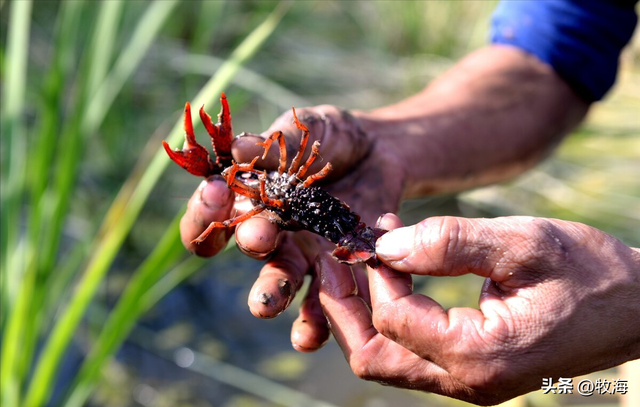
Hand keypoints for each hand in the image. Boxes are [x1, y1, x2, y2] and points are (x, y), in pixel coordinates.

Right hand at [180, 105, 405, 350]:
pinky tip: (308, 338)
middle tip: (258, 238)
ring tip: (264, 307)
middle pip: (247, 247)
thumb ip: (279, 141)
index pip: (212, 210)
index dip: (206, 208)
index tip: (217, 193)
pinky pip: (322, 306)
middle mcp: (271, 231)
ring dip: (269, 296)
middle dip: (249, 243)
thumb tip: (238, 148)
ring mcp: (303, 255)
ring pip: (277, 283)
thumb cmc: (335, 137)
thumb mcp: (313, 127)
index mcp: (253, 195)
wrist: (382, 154)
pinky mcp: (337, 273)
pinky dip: (312, 325)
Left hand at [318, 213, 639, 404]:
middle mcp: (469, 382)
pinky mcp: (471, 371)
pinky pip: (410, 355)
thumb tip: (386, 246)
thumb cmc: (592, 272)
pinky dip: (387, 320)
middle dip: (342, 308)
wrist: (638, 307)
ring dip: (359, 315)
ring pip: (386, 361)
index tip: (373, 229)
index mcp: (481, 355)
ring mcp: (469, 382)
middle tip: (331, 260)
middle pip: (373, 358)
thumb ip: (451, 243)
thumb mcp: (524, 244)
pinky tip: (387, 282)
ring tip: (349, 268)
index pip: (393, 318)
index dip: (373, 271)